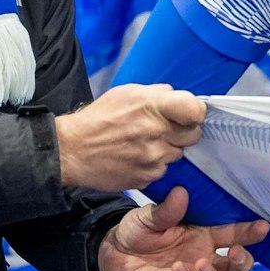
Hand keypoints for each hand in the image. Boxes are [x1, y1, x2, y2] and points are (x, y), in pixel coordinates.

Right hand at [55, 83, 206, 192]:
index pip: (195, 110)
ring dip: (168, 148)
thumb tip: (175, 96)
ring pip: (178, 153)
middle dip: (183, 131)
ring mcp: (153, 157)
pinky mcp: (147, 177)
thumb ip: (156, 93)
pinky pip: (164, 170)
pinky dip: (155, 164)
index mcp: (151, 106)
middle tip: (165, 129)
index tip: (189, 114)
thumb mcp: (125, 93)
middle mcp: (155, 132)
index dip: (196, 112)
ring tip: (145, 143)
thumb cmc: (98, 119)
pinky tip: (137, 157)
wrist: (73, 150)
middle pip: (193, 134)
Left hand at [96, 187, 269, 270]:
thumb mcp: (149, 215)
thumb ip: (166, 210)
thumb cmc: (138, 230)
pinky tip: (177, 269)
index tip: (263, 227)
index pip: (233, 235)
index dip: (250, 233)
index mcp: (204, 236)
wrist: (113, 251)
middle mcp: (202, 257)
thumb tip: (181, 192)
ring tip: (201, 265)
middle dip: (242, 264)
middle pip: (234, 269)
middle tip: (237, 254)